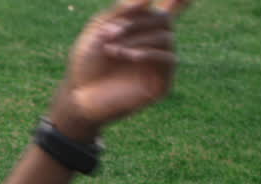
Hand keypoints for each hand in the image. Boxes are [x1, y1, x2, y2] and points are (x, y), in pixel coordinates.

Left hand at [50, 0, 191, 137]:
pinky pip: (170, 59)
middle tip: (112, 32)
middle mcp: (155, 44)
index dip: (180, 0)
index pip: (169, 6)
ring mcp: (160, 63)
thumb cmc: (87, 63)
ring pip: (167, 37)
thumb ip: (123, 11)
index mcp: (142, 28)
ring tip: (113, 50)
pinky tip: (131, 56)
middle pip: (164, 18)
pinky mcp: (162, 83)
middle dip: (138, 22)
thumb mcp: (100, 29)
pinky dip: (150, 53)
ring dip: (139, 38)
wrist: (80, 97)